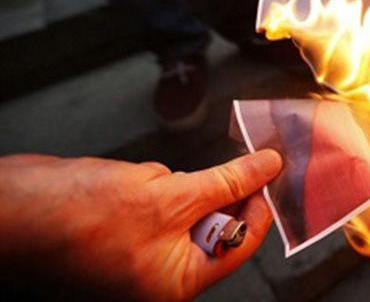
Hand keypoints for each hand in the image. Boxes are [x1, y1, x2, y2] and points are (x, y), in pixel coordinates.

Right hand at [0, 150, 281, 299]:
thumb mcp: (170, 195)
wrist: (12, 208)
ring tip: (144, 183)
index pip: (240, 243)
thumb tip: (267, 167)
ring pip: (184, 206)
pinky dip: (152, 183)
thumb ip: (226, 182)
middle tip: (219, 160)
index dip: (259, 203)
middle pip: (214, 225)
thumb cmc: (79, 217)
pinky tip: (126, 182)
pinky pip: (157, 200)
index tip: (270, 170)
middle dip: (210, 191)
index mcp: (177, 282)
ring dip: (176, 184)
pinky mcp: (123, 229)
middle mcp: (161, 274)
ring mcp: (141, 253)